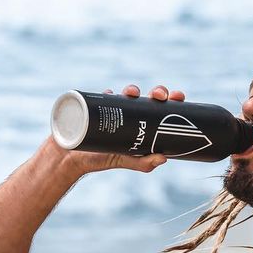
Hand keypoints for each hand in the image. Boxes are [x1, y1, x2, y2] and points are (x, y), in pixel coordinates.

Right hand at [72, 83, 187, 174]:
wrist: (73, 157)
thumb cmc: (101, 159)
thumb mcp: (125, 161)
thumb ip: (143, 163)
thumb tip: (164, 158)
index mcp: (143, 123)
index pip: (161, 109)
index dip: (171, 100)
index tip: (179, 97)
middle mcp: (131, 113)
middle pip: (148, 98)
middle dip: (157, 91)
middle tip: (160, 96)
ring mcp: (114, 107)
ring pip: (128, 93)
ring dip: (134, 89)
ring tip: (134, 94)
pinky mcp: (96, 105)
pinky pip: (104, 96)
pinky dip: (109, 94)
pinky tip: (112, 94)